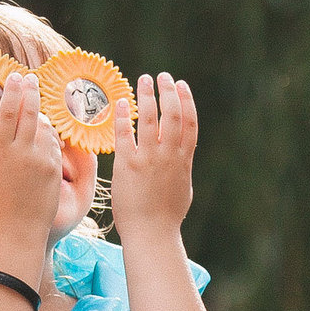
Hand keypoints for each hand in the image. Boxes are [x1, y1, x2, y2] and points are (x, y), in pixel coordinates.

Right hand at [0, 72, 63, 246]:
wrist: (17, 235)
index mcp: (0, 153)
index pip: (7, 114)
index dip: (11, 92)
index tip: (14, 76)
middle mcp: (23, 153)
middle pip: (30, 113)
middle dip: (30, 92)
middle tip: (31, 79)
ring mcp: (42, 162)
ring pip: (44, 128)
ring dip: (40, 115)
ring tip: (35, 107)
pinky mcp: (54, 171)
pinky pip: (53, 145)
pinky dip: (48, 135)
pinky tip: (43, 132)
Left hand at [108, 72, 196, 241]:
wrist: (151, 233)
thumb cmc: (166, 215)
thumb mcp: (182, 186)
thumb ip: (181, 165)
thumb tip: (181, 153)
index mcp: (184, 159)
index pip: (190, 122)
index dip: (186, 100)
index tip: (181, 85)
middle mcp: (168, 155)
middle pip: (172, 114)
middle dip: (168, 91)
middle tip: (161, 77)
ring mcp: (148, 159)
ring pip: (150, 119)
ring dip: (147, 95)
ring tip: (142, 80)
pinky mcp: (127, 165)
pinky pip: (124, 134)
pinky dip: (123, 116)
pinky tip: (119, 103)